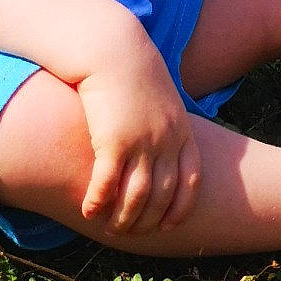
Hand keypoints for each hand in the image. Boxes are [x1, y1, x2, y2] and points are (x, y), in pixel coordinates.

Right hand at [76, 39, 201, 234]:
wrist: (112, 48)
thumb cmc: (132, 70)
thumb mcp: (160, 96)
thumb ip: (165, 121)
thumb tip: (161, 143)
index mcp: (182, 130)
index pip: (190, 180)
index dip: (180, 207)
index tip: (167, 225)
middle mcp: (166, 141)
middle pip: (162, 194)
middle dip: (148, 219)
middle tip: (132, 232)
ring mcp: (142, 143)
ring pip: (136, 196)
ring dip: (124, 218)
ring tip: (112, 228)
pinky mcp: (113, 141)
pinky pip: (107, 183)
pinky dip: (99, 202)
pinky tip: (89, 211)